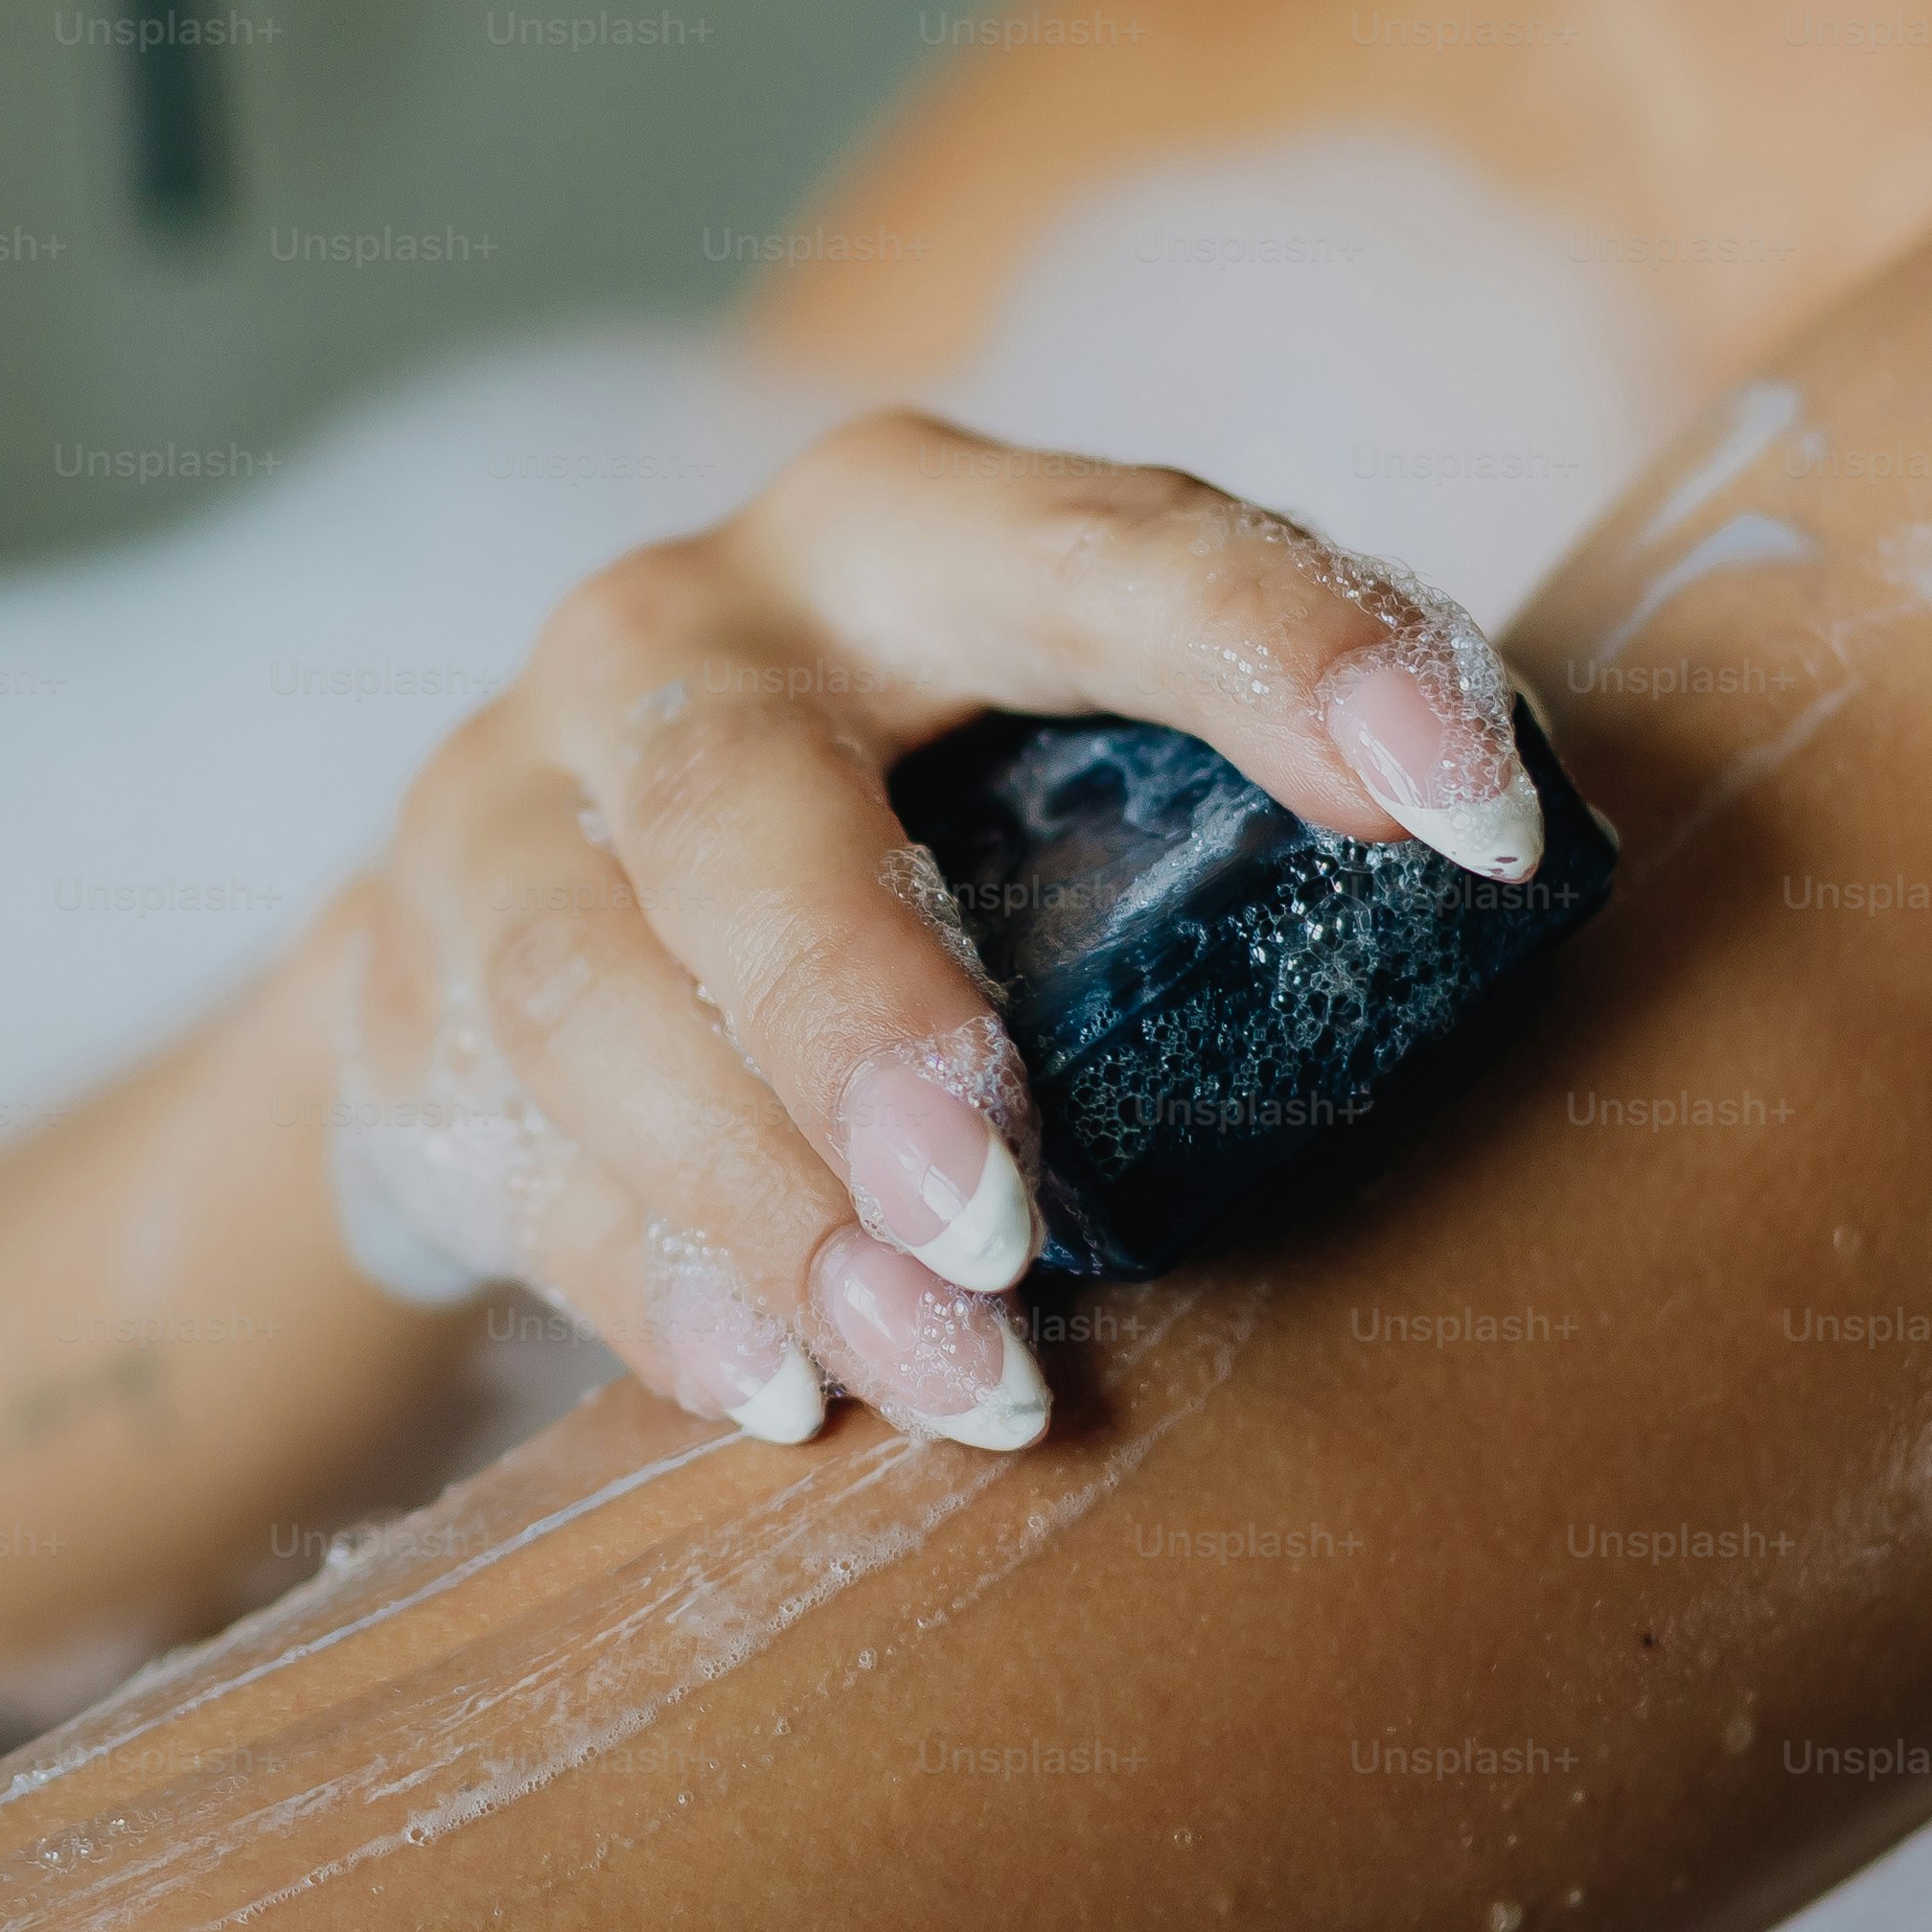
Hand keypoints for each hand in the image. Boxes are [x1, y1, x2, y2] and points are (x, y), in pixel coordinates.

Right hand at [318, 409, 1546, 1448]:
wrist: (530, 917)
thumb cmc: (909, 847)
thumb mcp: (1054, 776)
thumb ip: (1227, 823)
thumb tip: (1534, 910)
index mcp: (903, 537)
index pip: (1103, 550)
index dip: (1290, 654)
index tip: (1481, 821)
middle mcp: (681, 633)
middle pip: (742, 795)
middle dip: (873, 1010)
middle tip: (1009, 1214)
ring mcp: (502, 807)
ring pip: (595, 994)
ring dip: (775, 1207)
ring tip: (952, 1373)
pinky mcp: (397, 991)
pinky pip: (507, 1148)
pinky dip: (651, 1283)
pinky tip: (780, 1394)